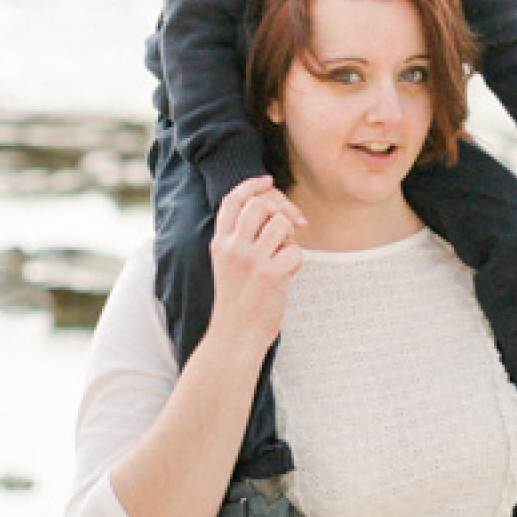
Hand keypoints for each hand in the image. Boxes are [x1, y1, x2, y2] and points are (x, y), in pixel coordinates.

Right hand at [210, 176, 304, 349]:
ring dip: (289, 238)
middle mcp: (232, 248)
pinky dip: (296, 261)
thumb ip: (244, 239)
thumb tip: (280, 214)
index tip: (268, 180)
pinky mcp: (269, 276)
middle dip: (279, 211)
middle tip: (287, 229)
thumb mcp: (231, 265)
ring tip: (282, 256)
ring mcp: (250, 261)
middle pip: (260, 205)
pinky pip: (294, 251)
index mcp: (220, 243)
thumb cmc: (239, 301)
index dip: (251, 185)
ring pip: (280, 224)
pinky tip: (286, 275)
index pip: (233, 200)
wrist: (235, 336)